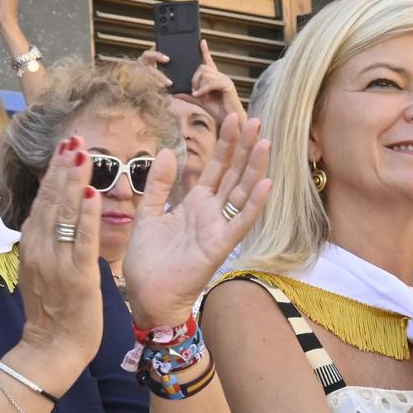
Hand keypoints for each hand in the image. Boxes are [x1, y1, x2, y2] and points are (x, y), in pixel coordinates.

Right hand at [11, 138, 105, 391]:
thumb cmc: (51, 309)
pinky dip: (88, 216)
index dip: (55, 171)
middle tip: (75, 138)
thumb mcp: (40, 267)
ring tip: (82, 153)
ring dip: (74, 182)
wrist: (51, 347)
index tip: (65, 146)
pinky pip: (83, 241)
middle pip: (52, 200)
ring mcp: (57, 262)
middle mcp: (40, 248)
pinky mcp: (77, 276)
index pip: (44, 200)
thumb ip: (46, 239)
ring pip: (66, 214)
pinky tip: (94, 193)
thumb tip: (52, 209)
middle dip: (64, 167)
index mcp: (32, 244)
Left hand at [120, 113, 270, 327]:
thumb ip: (158, 184)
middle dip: (244, 147)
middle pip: (233, 174)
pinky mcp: (219, 247)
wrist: (146, 296)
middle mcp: (211, 213)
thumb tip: (167, 151)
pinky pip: (240, 223)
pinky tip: (266, 183)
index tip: (234, 116)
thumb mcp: (148, 213)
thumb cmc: (148, 261)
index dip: (226, 143)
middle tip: (255, 119)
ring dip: (254, 168)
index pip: (216, 167)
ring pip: (241, 193)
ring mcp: (218, 229)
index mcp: (195, 204)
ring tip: (265, 142)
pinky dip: (253, 205)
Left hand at [189, 40, 243, 125]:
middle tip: (194, 92)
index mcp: (214, 78)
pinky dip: (203, 89)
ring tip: (200, 97)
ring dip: (199, 86)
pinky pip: (211, 82)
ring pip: (205, 74)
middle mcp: (220, 76)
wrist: (229, 120)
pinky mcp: (227, 85)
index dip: (205, 51)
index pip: (209, 61)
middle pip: (202, 68)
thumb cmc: (218, 111)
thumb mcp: (199, 102)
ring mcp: (224, 79)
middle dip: (194, 79)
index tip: (201, 42)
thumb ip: (188, 96)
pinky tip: (200, 96)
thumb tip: (175, 93)